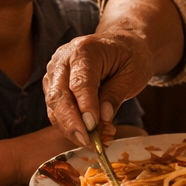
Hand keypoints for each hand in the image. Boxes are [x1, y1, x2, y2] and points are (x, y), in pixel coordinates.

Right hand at [43, 31, 154, 146]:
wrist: (122, 43)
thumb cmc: (130, 56)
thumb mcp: (133, 73)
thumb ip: (116, 94)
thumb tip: (102, 119)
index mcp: (85, 50)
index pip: (80, 82)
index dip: (85, 106)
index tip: (92, 127)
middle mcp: (63, 58)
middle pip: (58, 95)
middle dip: (70, 123)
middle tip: (87, 142)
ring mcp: (55, 71)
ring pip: (53, 105)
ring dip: (69, 127)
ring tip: (90, 141)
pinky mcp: (52, 84)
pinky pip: (55, 109)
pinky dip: (68, 124)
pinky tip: (85, 134)